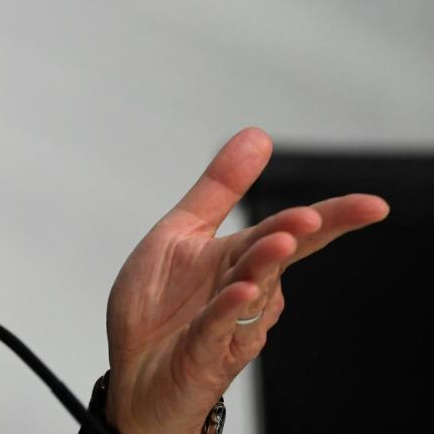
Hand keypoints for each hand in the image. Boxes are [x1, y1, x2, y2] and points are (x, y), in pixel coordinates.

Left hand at [102, 128, 388, 433]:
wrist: (134, 371)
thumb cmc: (160, 306)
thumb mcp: (182, 232)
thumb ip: (220, 188)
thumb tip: (257, 136)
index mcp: (240, 256)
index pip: (293, 231)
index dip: (332, 218)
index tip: (373, 205)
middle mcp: (246, 289)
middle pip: (281, 256)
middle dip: (299, 236)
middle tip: (314, 217)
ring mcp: (229, 322)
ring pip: (253, 287)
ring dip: (265, 264)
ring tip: (279, 241)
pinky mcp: (205, 350)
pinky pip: (219, 325)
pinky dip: (230, 307)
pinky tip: (241, 291)